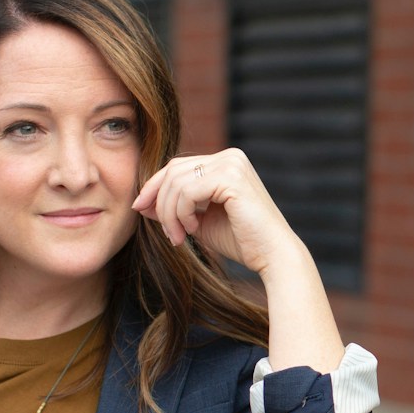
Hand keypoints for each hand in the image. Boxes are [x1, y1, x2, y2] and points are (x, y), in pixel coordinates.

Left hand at [132, 148, 301, 277]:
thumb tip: (142, 202)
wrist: (272, 255)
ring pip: (176, 181)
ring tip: (180, 237)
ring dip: (170, 214)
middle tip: (168, 234)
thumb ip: (174, 208)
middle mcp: (230, 157)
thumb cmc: (241, 241)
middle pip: (173, 170)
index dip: (154, 187)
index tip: (140, 210)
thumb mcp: (199, 221)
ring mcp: (232, 164)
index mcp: (226, 162)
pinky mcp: (231, 178)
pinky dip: (182, 213)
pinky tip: (194, 230)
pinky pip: (187, 191)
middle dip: (160, 203)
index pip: (178, 167)